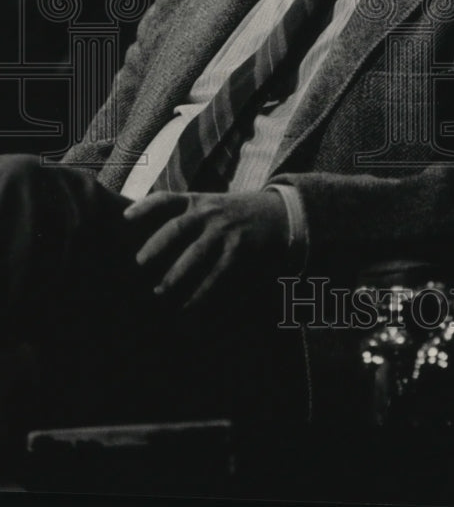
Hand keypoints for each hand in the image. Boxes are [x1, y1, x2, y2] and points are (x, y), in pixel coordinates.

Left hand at [123, 191, 287, 308]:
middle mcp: (209, 213)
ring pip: (195, 255)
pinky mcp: (238, 252)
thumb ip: (182, 213)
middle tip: (139, 263)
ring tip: (158, 291)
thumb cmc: (231, 213)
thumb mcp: (208, 204)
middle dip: (156, 245)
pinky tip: (188, 307)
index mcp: (197, 200)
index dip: (145, 206)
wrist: (275, 214)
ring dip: (175, 274)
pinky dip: (201, 293)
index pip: (167, 199)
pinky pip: (216, 275)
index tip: (126, 217)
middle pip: (177, 227)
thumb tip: (141, 231)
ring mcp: (225, 232)